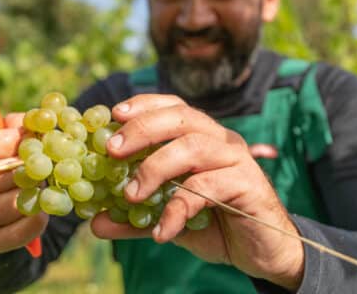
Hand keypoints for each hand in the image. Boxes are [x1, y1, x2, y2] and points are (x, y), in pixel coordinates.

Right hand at [0, 113, 47, 254]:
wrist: (2, 192)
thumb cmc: (6, 154)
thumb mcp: (9, 135)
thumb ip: (19, 127)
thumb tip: (38, 123)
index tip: (28, 142)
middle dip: (13, 175)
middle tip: (40, 170)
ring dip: (19, 201)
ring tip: (43, 191)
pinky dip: (22, 229)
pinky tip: (41, 216)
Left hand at [91, 94, 303, 290]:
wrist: (261, 251)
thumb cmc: (214, 224)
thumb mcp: (167, 218)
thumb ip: (134, 218)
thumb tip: (95, 223)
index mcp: (201, 136)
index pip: (173, 106)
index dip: (144, 105)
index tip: (114, 114)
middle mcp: (220, 140)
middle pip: (181, 117)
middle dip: (142, 129)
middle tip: (112, 151)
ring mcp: (236, 159)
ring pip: (193, 147)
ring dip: (156, 168)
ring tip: (131, 196)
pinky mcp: (249, 184)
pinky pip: (208, 187)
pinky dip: (178, 209)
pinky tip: (161, 232)